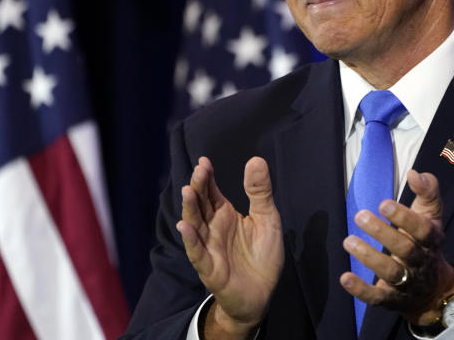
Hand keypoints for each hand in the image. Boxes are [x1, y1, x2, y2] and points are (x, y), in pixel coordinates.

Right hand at [177, 156, 283, 338]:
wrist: (262, 294)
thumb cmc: (262, 255)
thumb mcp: (267, 218)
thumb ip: (260, 191)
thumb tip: (255, 159)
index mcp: (225, 215)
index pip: (212, 192)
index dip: (207, 178)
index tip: (204, 161)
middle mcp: (213, 228)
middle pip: (201, 205)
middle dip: (198, 187)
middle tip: (198, 171)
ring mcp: (209, 247)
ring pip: (195, 226)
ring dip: (190, 209)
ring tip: (188, 192)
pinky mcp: (210, 268)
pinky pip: (198, 253)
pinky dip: (191, 240)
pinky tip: (186, 226)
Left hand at [339, 169, 453, 325]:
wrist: (434, 289)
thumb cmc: (425, 242)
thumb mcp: (431, 215)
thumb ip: (427, 191)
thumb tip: (415, 173)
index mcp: (431, 240)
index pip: (423, 229)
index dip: (405, 217)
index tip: (384, 203)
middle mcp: (420, 262)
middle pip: (405, 250)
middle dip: (382, 233)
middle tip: (360, 215)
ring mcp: (407, 283)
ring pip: (390, 273)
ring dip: (369, 257)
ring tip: (348, 241)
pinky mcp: (391, 299)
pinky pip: (377, 297)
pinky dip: (361, 290)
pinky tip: (345, 278)